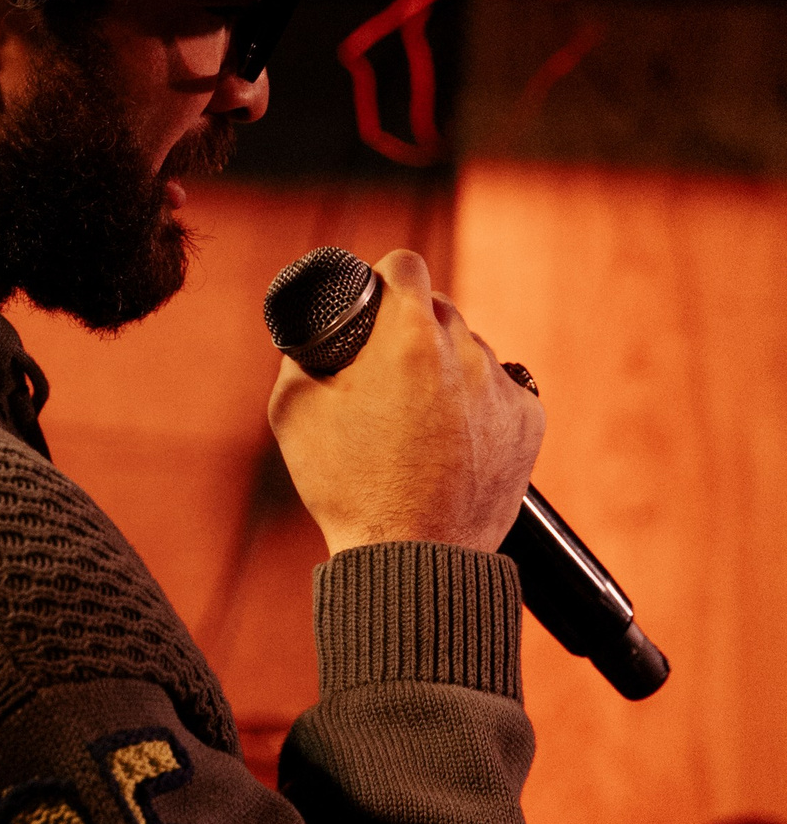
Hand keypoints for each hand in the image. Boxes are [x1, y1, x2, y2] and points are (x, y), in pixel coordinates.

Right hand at [268, 248, 544, 555]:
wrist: (411, 558)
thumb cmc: (347, 486)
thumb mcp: (293, 410)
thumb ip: (303, 353)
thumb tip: (315, 333)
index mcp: (408, 337)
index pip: (406, 264)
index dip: (384, 279)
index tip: (375, 304)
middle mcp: (465, 351)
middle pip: (439, 308)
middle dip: (411, 330)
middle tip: (386, 375)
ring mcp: (503, 387)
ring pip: (471, 350)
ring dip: (447, 368)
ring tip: (418, 421)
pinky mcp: (529, 421)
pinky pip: (501, 390)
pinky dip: (478, 405)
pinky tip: (452, 440)